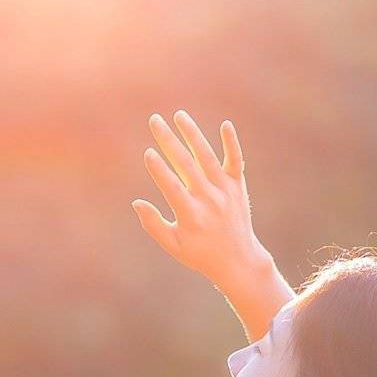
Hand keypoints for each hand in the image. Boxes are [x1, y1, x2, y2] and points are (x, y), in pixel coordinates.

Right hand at [132, 111, 291, 341]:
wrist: (239, 260)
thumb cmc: (200, 254)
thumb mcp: (173, 246)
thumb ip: (154, 225)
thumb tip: (137, 203)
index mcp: (191, 216)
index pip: (172, 187)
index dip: (159, 169)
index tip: (148, 152)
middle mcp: (209, 200)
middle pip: (186, 164)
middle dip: (168, 140)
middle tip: (154, 120)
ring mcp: (225, 191)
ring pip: (207, 156)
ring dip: (192, 134)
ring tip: (178, 116)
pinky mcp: (238, 186)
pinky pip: (236, 161)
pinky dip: (231, 143)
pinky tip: (225, 124)